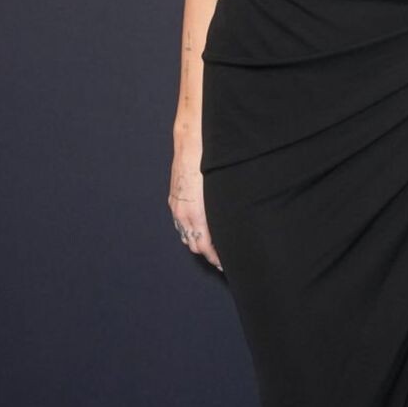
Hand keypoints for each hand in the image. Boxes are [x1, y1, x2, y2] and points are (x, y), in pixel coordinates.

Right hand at [168, 152, 222, 270]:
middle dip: (209, 254)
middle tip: (223, 260)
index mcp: (195, 214)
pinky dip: (189, 232)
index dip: (216, 257)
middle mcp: (182, 213)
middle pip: (195, 244)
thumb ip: (222, 213)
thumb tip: (233, 229)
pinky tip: (199, 232)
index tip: (226, 263)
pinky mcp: (174, 199)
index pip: (205, 246)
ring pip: (186, 236)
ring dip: (198, 244)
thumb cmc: (208, 164)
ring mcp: (176, 206)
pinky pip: (180, 224)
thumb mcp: (219, 191)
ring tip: (213, 250)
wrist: (192, 143)